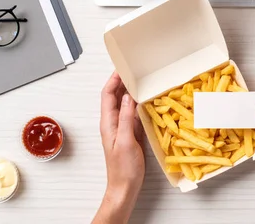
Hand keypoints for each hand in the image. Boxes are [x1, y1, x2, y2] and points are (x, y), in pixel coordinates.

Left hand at [93, 73, 144, 223]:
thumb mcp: (125, 141)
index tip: (122, 68)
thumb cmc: (123, 168)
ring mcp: (122, 128)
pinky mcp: (130, 134)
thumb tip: (127, 97)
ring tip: (141, 80)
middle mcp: (113, 123)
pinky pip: (133, 114)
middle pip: (114, 97)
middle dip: (122, 82)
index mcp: (108, 123)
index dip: (113, 80)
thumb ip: (125, 118)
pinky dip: (138, 105)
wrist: (125, 188)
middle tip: (133, 70)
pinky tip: (146, 101)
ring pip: (124, 104)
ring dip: (130, 92)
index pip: (107, 95)